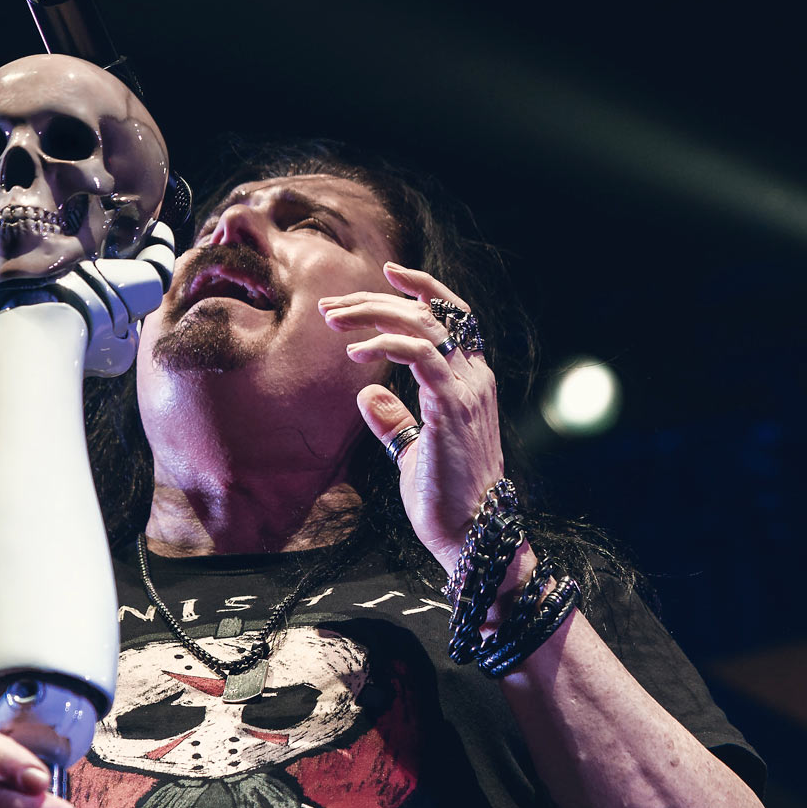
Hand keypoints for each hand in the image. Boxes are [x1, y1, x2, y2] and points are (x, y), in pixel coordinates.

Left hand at [319, 261, 504, 574]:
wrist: (470, 534)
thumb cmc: (444, 499)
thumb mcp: (413, 452)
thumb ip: (394, 422)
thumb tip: (368, 395)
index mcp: (471, 382)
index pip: (452, 318)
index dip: (422, 289)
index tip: (387, 273)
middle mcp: (475, 378)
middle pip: (429, 314)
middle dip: (376, 302)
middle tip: (331, 308)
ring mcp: (468, 390)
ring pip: (424, 325)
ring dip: (374, 315)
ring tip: (334, 322)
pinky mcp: (452, 407)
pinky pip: (421, 356)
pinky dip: (386, 344)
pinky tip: (355, 353)